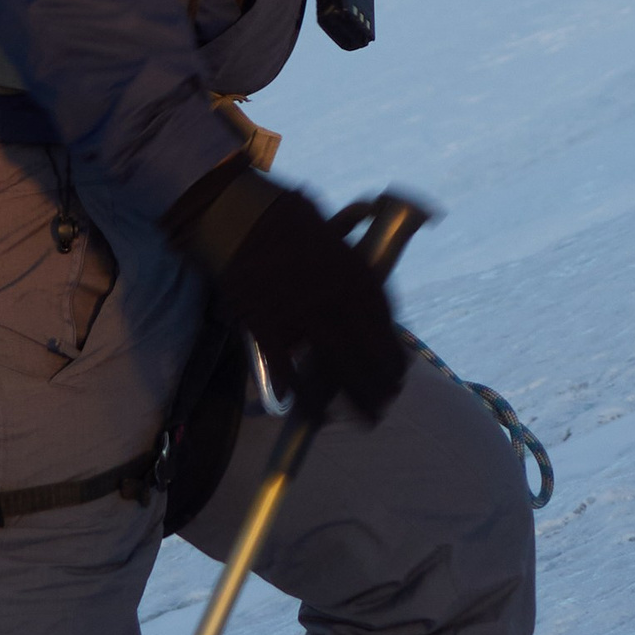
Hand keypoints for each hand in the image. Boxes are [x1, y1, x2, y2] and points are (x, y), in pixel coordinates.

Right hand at [165, 165, 408, 423]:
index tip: (399, 377)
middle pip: (366, 358)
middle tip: (381, 410)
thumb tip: (366, 228)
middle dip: (378, 390)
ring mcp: (303, 318)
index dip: (394, 359)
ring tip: (364, 421)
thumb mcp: (328, 227)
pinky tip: (309, 411)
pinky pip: (289, 370)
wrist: (235, 213)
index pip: (386, 329)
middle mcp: (337, 302)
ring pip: (334, 371)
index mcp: (357, 276)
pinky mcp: (269, 328)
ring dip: (351, 401)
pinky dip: (300, 394)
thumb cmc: (282, 214)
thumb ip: (350, 246)